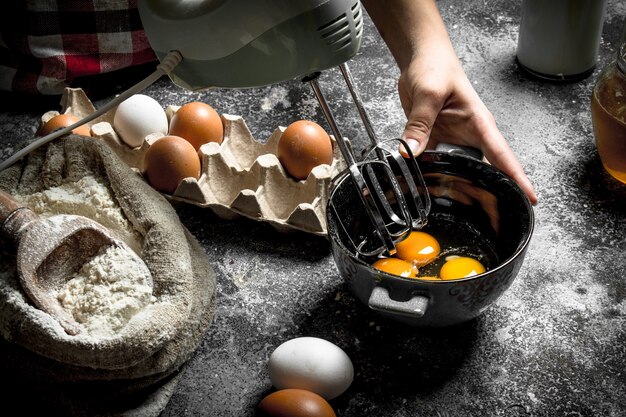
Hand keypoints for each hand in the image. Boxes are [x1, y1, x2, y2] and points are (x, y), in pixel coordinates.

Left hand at [362, 0, 537, 204]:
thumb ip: (420, 124)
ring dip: (452, 186)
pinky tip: (418, 188)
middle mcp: (470, 135)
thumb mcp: (428, 95)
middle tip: (492, 218)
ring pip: (456, 170)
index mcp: (479, 124)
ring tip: (452, 211)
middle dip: (488, 192)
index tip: (530, 198)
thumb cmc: (435, 68)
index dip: (517, 178)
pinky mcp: (436, 141)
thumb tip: (411, 153)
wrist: (420, 59)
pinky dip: (425, 174)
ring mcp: (453, 140)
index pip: (502, 155)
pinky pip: (432, 163)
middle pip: (484, 169)